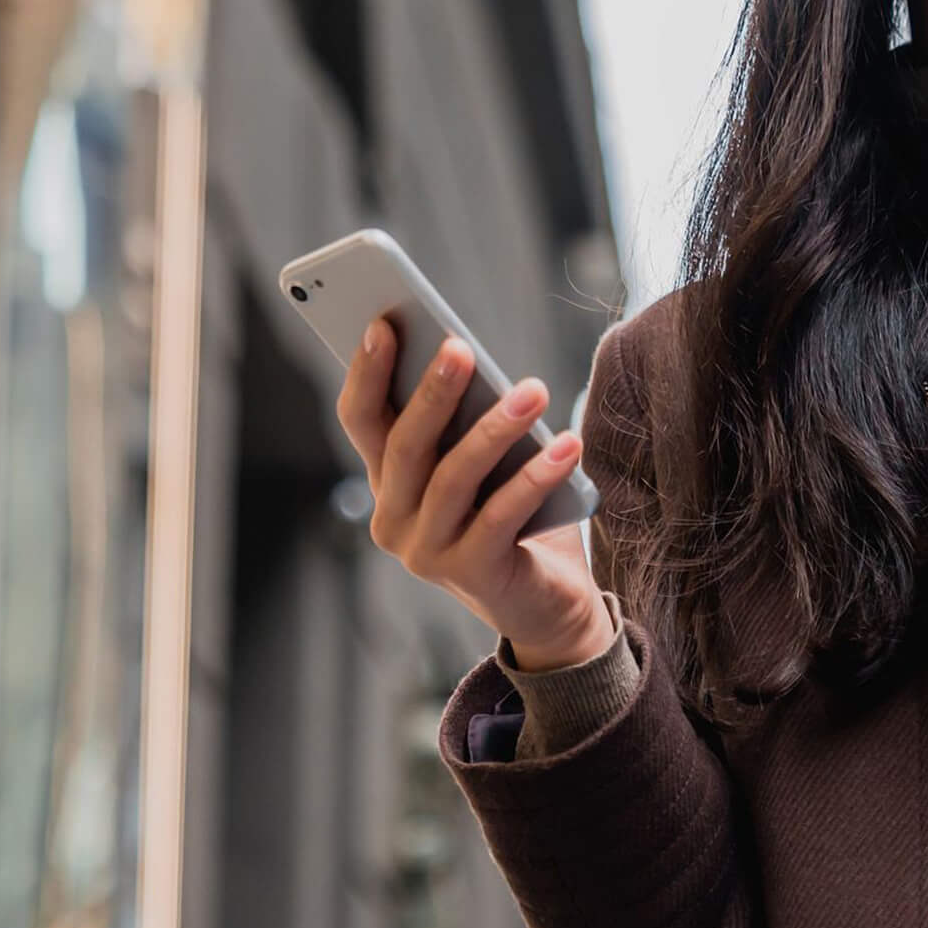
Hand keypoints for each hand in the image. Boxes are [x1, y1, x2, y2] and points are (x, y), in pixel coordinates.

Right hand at [336, 317, 614, 669]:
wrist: (545, 604)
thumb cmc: (513, 516)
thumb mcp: (483, 463)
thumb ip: (464, 423)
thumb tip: (468, 358)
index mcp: (386, 482)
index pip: (360, 421)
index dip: (366, 372)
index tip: (383, 323)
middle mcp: (393, 519)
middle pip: (404, 445)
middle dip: (431, 392)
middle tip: (459, 347)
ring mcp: (426, 552)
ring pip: (452, 477)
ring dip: (494, 430)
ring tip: (534, 390)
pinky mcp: (471, 574)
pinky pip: (502, 516)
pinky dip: (536, 477)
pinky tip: (567, 445)